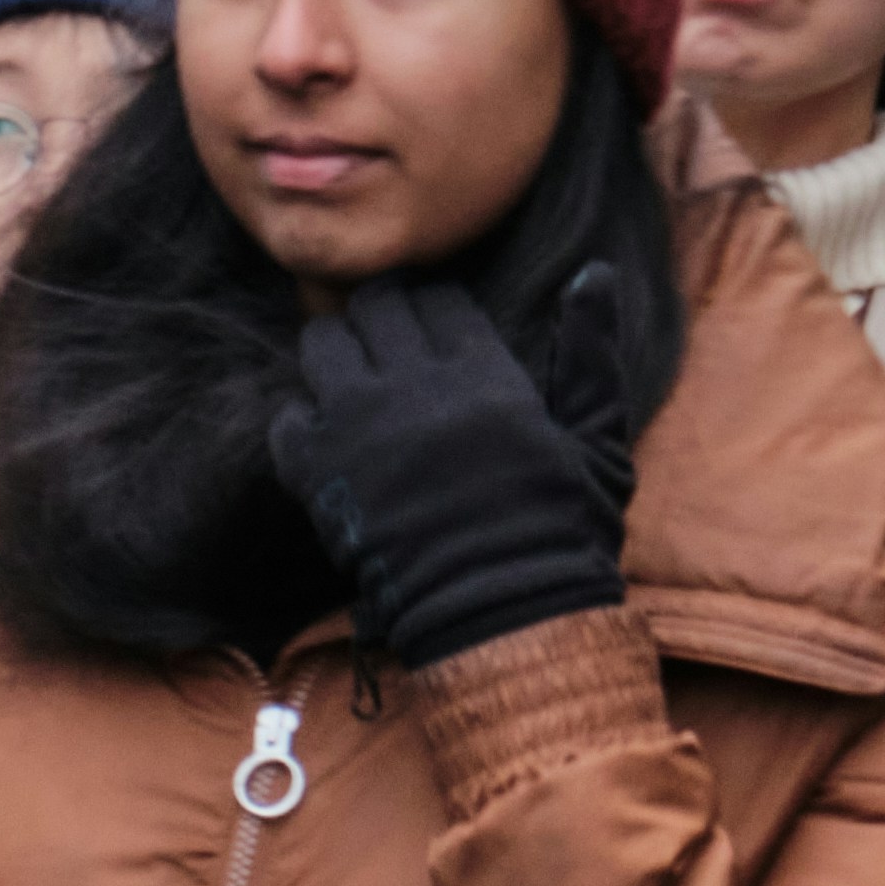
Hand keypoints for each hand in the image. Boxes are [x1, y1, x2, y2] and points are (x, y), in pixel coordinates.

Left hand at [272, 278, 640, 663]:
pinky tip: (326, 438)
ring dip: (335, 355)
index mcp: (484, 373)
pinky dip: (301, 421)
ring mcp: (361, 429)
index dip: (433, 303)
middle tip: (387, 345)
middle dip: (380, 317)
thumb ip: (590, 351)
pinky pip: (287, 419)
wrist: (502, 613)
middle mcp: (416, 387)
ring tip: (353, 382)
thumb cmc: (560, 531)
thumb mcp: (597, 436)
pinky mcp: (321, 476)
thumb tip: (593, 272)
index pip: (438, 296)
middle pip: (374, 308)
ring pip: (321, 346)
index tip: (432, 322)